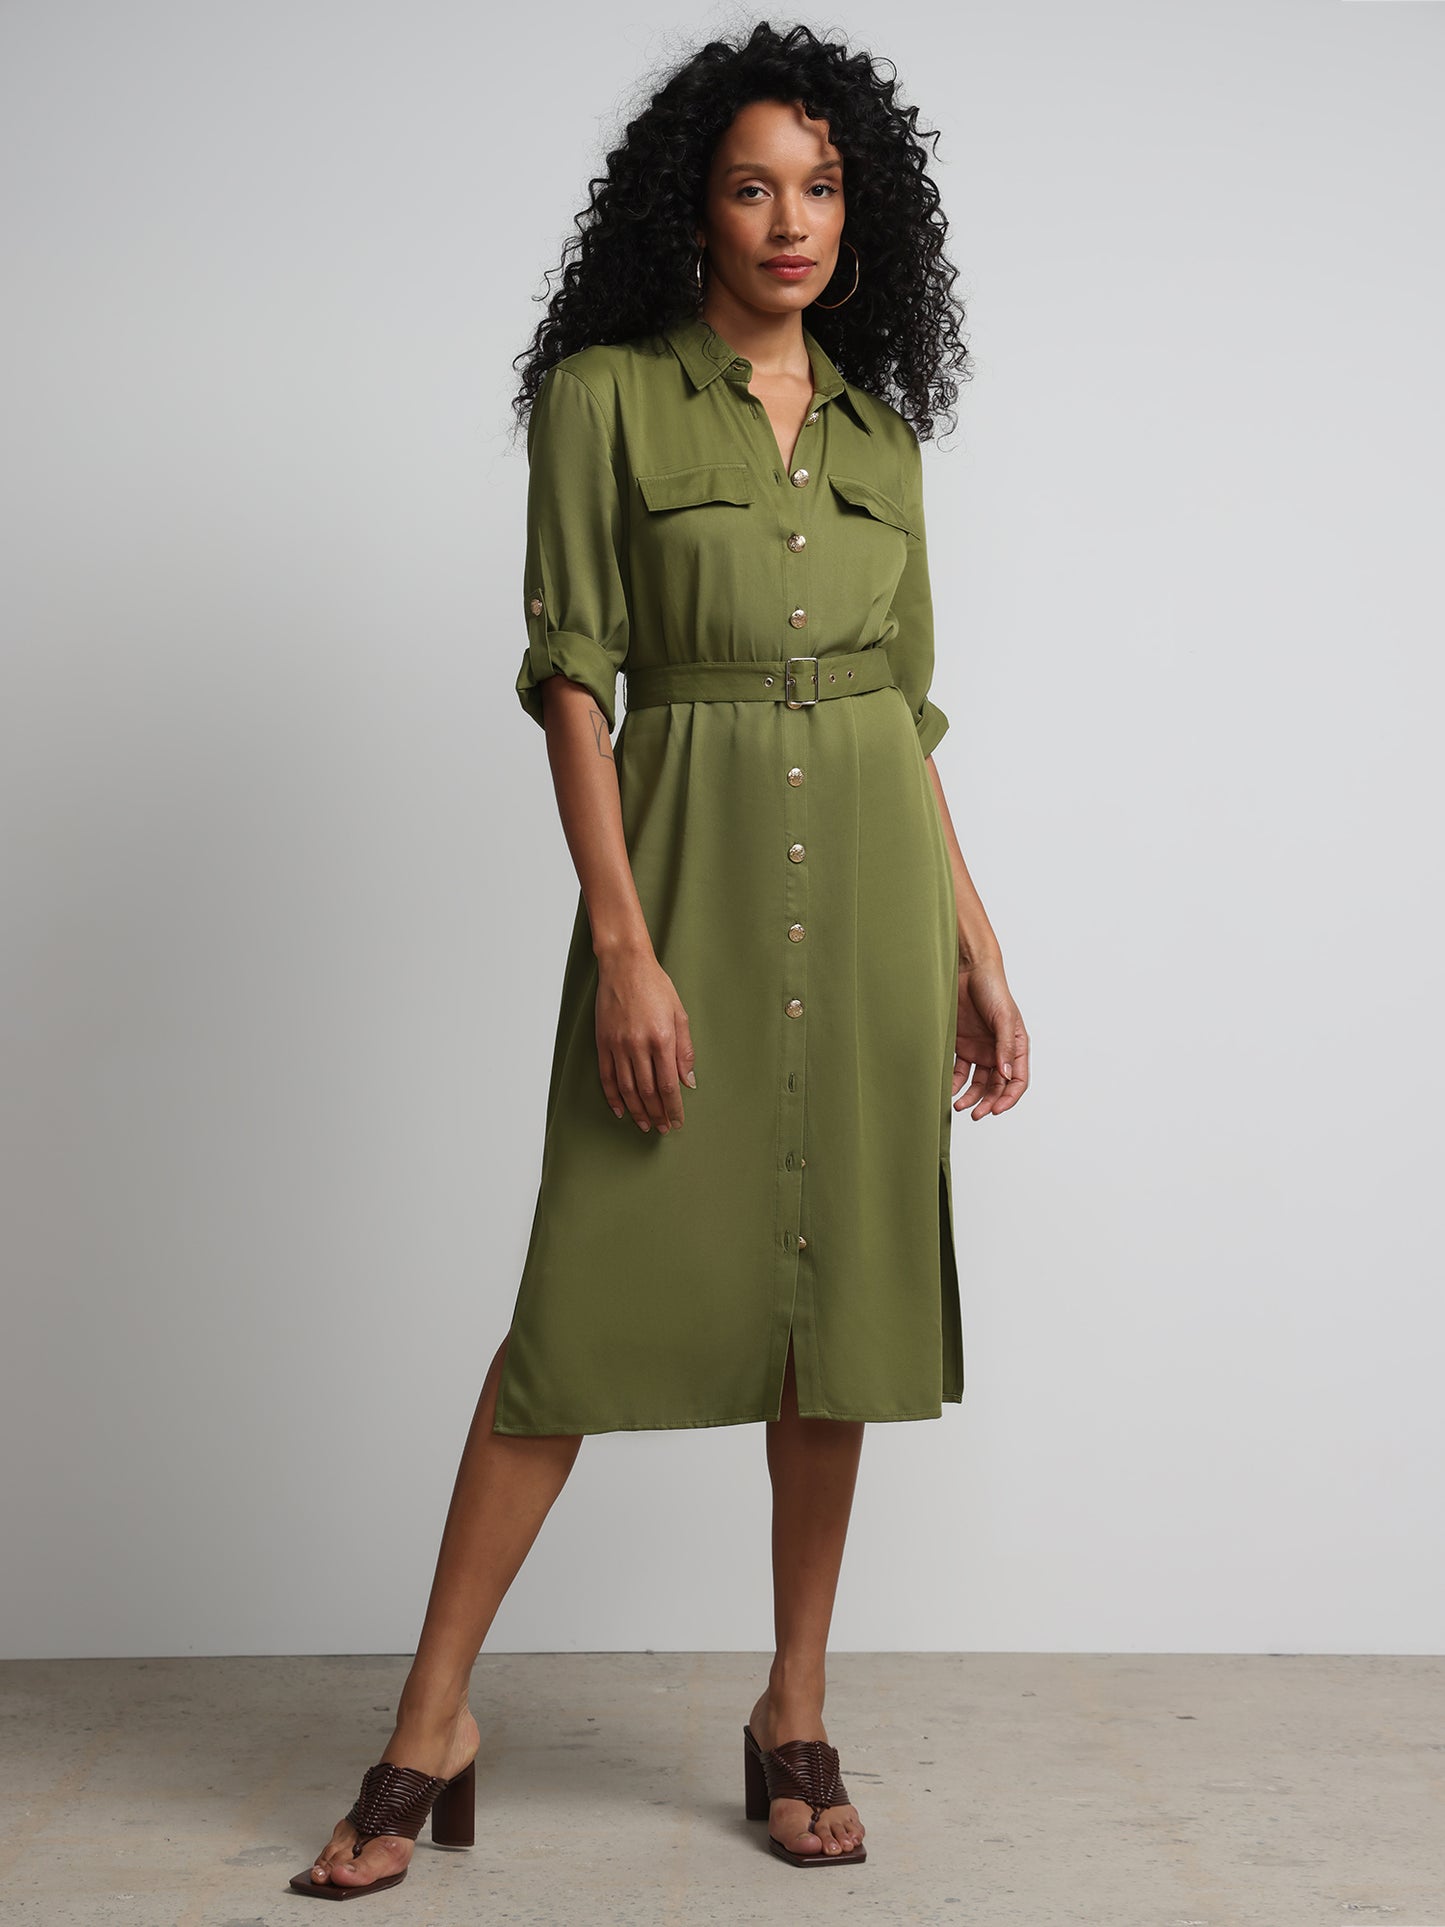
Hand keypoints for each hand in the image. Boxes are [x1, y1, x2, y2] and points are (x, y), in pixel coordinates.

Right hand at [595, 949, 695, 1133]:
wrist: (624, 965)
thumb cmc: (655, 986)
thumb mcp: (679, 1014)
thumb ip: (685, 1050)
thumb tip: (689, 1081)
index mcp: (661, 1038)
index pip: (669, 1085)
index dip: (673, 1107)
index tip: (677, 1121)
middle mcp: (638, 1045)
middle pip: (648, 1091)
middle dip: (657, 1114)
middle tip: (663, 1128)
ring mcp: (618, 1045)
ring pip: (627, 1088)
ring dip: (637, 1110)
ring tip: (644, 1125)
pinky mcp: (603, 1042)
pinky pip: (607, 1076)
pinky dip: (613, 1096)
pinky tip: (620, 1109)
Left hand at [953, 961, 1028, 1118]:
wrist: (968, 971)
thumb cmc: (993, 989)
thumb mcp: (1004, 1018)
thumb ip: (1005, 1047)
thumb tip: (1006, 1075)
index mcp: (1016, 1047)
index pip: (1017, 1081)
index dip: (1009, 1098)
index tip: (996, 1110)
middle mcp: (999, 1052)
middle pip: (996, 1086)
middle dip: (987, 1102)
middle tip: (975, 1114)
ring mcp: (980, 1050)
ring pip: (977, 1083)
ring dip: (970, 1096)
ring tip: (958, 1105)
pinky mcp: (962, 1046)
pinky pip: (959, 1070)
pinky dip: (955, 1082)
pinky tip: (949, 1089)